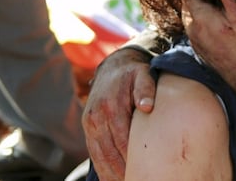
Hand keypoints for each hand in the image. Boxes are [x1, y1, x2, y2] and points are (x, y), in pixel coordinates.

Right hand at [82, 48, 154, 180]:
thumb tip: (147, 106)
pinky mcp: (88, 127)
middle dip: (122, 170)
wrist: (114, 66)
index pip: (122, 140)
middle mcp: (96, 117)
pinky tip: (112, 178)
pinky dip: (102, 168)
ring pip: (99, 156)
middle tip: (139, 179)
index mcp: (110, 106)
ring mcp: (90, 123)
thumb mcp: (143, 74)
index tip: (146, 170)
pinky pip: (93, 152)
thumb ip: (146, 88)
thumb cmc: (133, 73)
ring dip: (111, 173)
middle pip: (109, 152)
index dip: (132, 158)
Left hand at [183, 0, 235, 95]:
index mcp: (200, 18)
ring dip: (201, 9)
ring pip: (191, 17)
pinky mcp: (200, 50)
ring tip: (219, 4)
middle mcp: (192, 30)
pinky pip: (196, 29)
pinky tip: (220, 22)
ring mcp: (195, 42)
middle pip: (188, 4)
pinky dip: (203, 22)